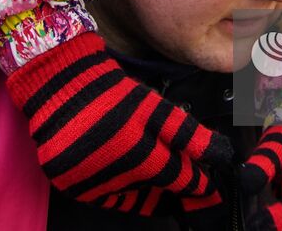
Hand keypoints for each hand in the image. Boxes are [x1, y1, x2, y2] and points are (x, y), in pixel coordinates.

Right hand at [4, 32, 232, 216]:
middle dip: (175, 190)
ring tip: (161, 186)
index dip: (197, 184)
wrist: (60, 83)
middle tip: (191, 191)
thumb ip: (188, 134)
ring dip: (147, 192)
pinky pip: (102, 197)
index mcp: (137, 151)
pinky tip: (130, 183)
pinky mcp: (68, 184)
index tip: (210, 189)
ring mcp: (88, 181)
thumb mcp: (153, 107)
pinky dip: (119, 193)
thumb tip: (222, 155)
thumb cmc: (111, 91)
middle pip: (155, 190)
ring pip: (129, 197)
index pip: (177, 178)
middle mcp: (113, 172)